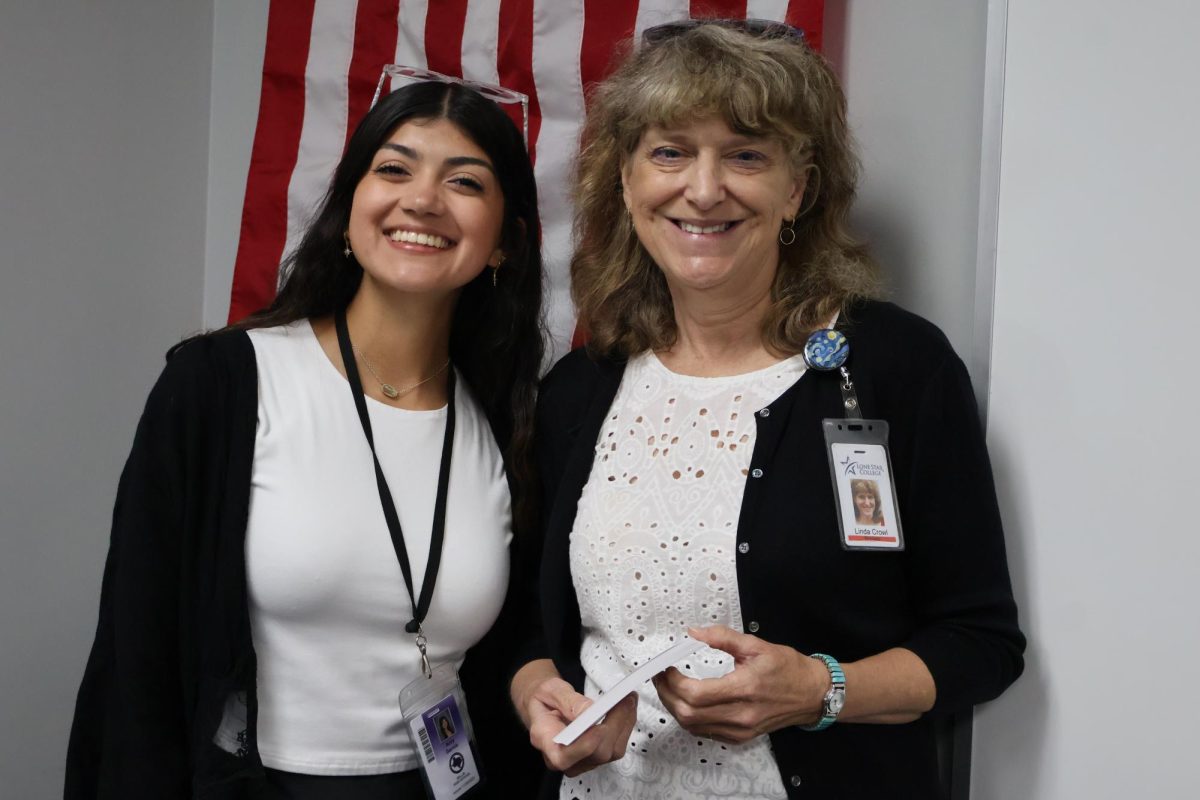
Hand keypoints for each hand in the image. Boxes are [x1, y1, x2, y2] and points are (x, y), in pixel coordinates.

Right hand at [514, 662, 636, 776]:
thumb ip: (568, 701)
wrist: (545, 706)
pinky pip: (616, 747)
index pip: (563, 757)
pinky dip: (625, 725)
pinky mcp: (596, 756)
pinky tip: (627, 707)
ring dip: (624, 724)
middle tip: (624, 699)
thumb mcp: (548, 691)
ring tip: (629, 698)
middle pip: (595, 753)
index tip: (599, 727)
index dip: (584, 747)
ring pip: (610, 752)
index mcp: (544, 742)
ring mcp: (581, 761)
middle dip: (613, 725)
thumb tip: (590, 710)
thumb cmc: (544, 698)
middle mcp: (563, 758)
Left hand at [653, 625, 826, 742]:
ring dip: (675, 707)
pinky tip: (688, 701)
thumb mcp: (756, 645)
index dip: (672, 681)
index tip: (666, 667)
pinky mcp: (740, 737)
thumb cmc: (788, 668)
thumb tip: (694, 633)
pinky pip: (705, 732)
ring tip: (670, 687)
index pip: (696, 693)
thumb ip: (722, 637)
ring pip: (693, 726)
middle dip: (667, 694)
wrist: (812, 694)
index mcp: (745, 688)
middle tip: (661, 677)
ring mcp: (741, 730)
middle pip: (688, 713)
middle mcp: (742, 714)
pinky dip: (690, 718)